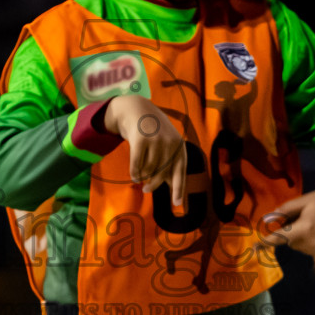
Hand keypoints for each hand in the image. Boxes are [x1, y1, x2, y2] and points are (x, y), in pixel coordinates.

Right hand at [102, 94, 188, 211]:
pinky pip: (137, 165)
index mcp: (180, 147)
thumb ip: (171, 165)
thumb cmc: (155, 133)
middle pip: (162, 173)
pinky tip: (134, 175)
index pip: (180, 172)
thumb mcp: (167, 145)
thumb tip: (176, 190)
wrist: (138, 110)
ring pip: (148, 170)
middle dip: (153, 184)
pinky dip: (134, 172)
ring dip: (143, 176)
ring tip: (139, 175)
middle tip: (146, 190)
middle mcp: (170, 143)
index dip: (179, 188)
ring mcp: (156, 140)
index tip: (177, 204)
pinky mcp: (141, 139)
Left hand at [259, 179, 314, 266]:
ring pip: (301, 248)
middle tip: (307, 218)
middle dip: (293, 232)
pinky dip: (313, 244)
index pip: (280, 238)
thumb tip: (267, 221)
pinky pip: (312, 253)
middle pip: (291, 243)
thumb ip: (284, 211)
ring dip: (303, 239)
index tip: (254, 248)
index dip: (265, 243)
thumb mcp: (304, 200)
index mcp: (306, 228)